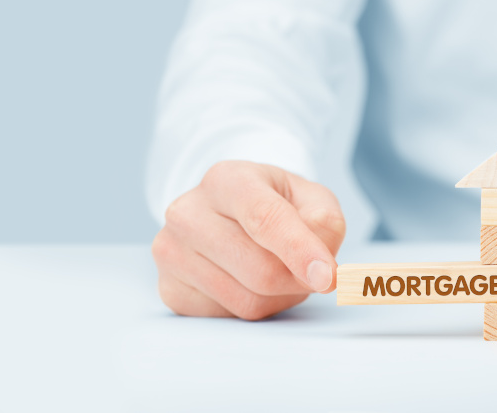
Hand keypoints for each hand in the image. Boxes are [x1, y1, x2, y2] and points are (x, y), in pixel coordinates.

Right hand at [151, 161, 344, 319]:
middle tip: (310, 271)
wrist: (224, 215)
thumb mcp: (308, 199)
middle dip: (297, 280)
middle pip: (260, 270)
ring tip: (274, 271)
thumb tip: (319, 267)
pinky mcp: (169, 288)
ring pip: (247, 301)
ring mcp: (171, 252)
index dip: (299, 250)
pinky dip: (253, 307)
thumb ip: (325, 223)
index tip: (327, 277)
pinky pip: (229, 316)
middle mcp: (187, 212)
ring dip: (278, 297)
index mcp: (226, 180)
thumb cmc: (272, 207)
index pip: (264, 218)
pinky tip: (246, 283)